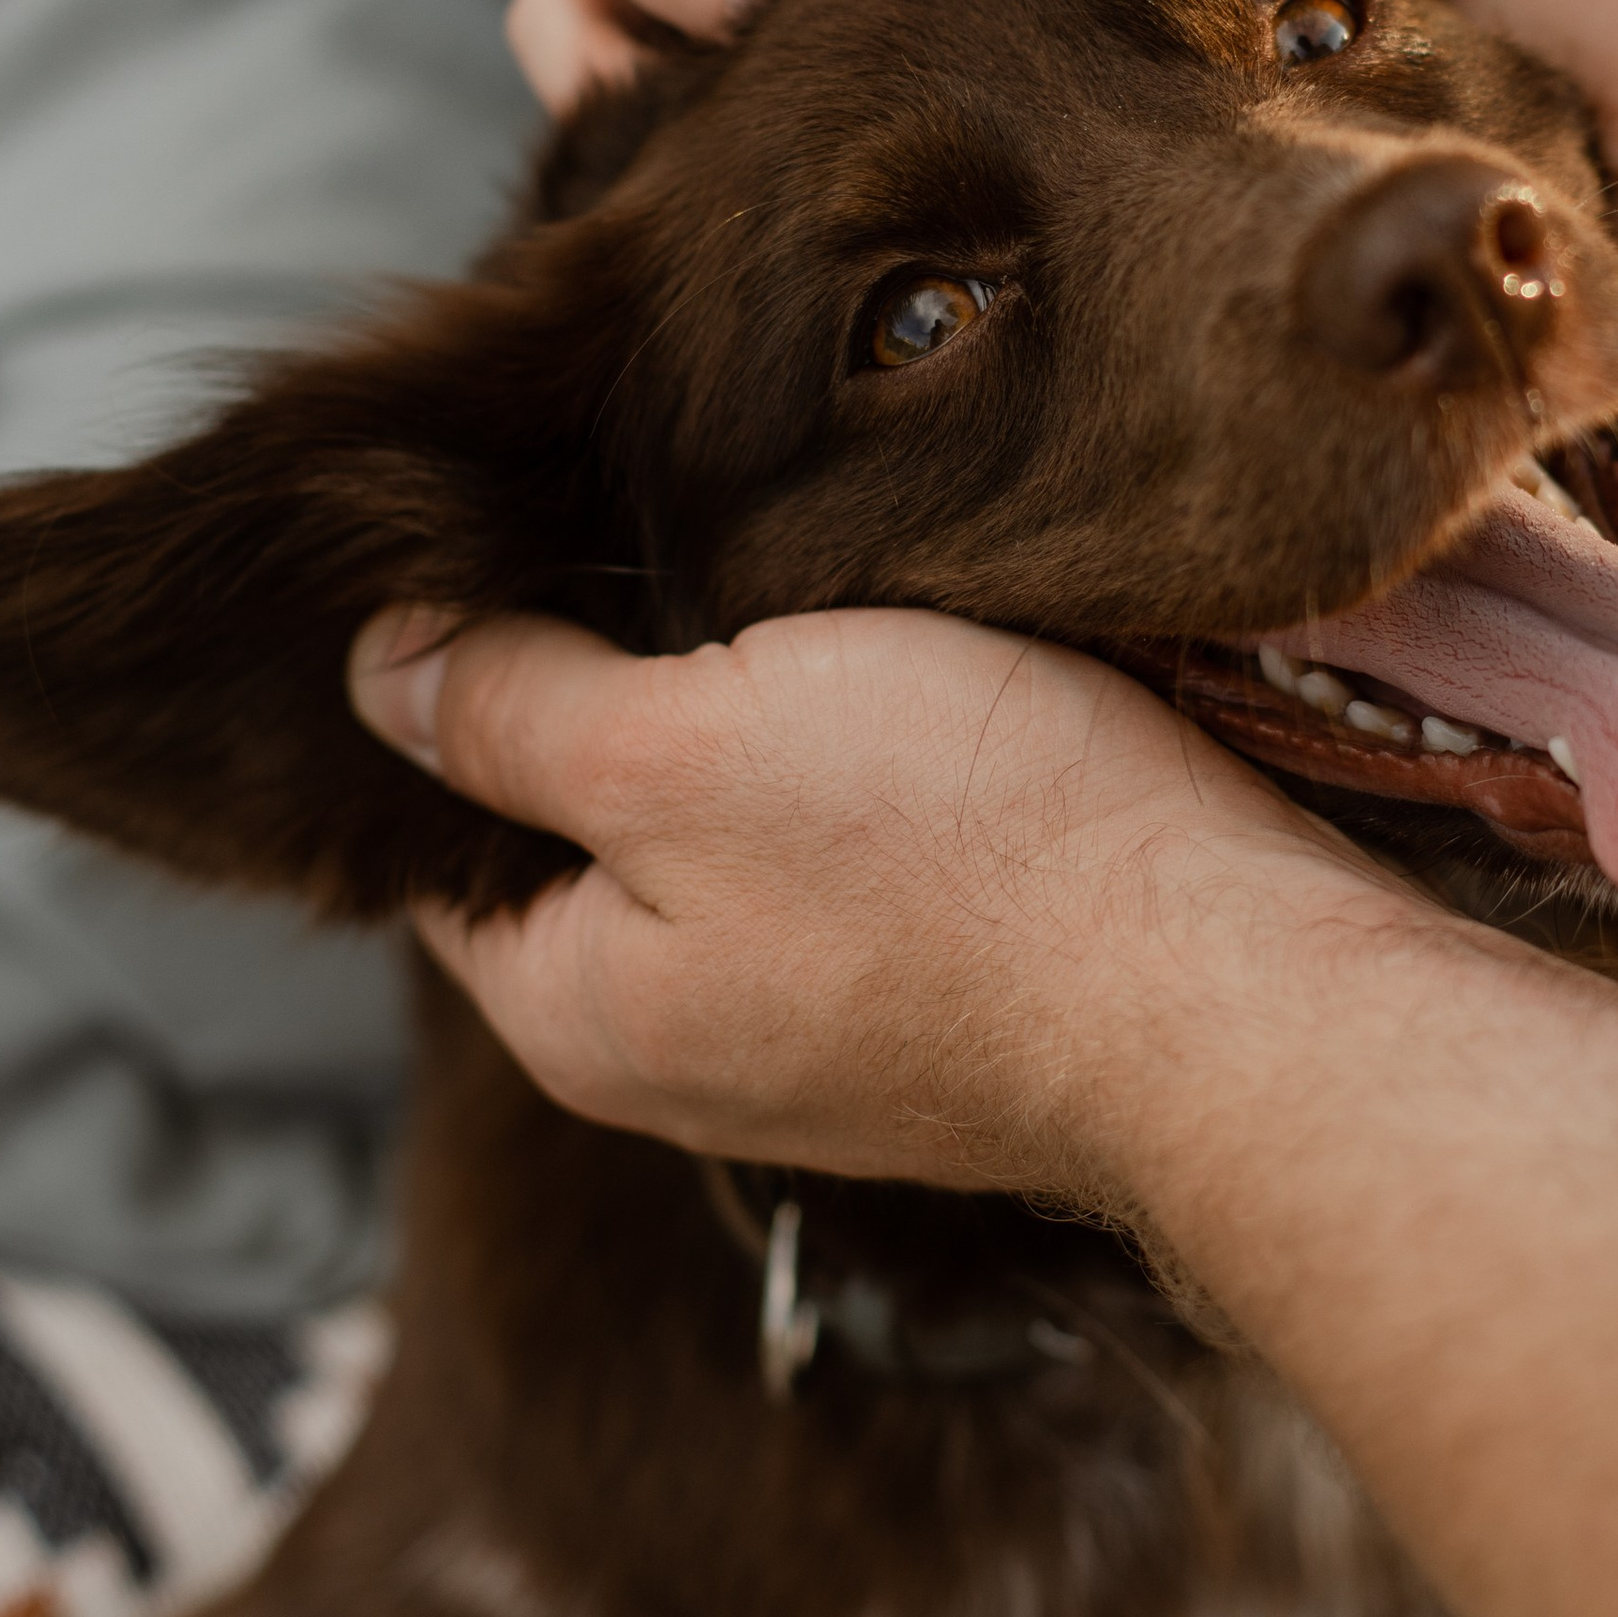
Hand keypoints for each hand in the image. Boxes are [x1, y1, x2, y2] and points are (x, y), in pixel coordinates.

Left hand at [345, 599, 1420, 1193]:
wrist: (1238, 982)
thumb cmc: (968, 866)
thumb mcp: (684, 747)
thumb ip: (515, 713)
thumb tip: (379, 675)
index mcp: (582, 1017)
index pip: (444, 847)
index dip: (460, 694)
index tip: (515, 568)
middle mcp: (692, 1063)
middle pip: (595, 848)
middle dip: (623, 709)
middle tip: (677, 553)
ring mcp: (836, 1051)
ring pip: (744, 850)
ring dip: (767, 737)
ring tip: (815, 609)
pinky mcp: (963, 1015)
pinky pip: (870, 877)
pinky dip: (879, 787)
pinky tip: (927, 700)